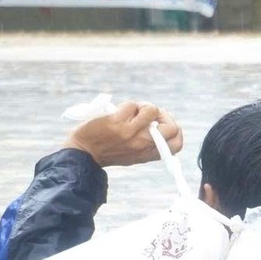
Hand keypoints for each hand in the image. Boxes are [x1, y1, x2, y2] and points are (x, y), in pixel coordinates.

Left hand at [64, 100, 181, 167]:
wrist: (83, 153)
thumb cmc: (108, 151)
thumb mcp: (133, 154)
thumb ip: (148, 143)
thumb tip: (159, 120)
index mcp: (148, 153)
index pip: (177, 144)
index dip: (177, 131)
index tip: (164, 124)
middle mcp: (142, 144)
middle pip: (171, 127)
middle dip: (164, 115)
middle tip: (151, 115)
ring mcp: (130, 133)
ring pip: (152, 110)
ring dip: (144, 106)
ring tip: (134, 111)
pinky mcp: (117, 122)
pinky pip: (132, 105)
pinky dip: (128, 105)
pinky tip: (119, 112)